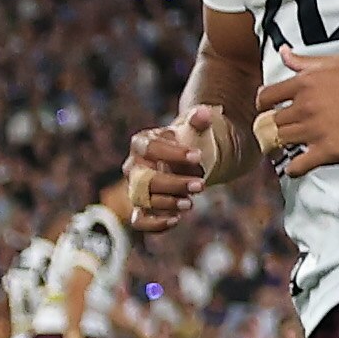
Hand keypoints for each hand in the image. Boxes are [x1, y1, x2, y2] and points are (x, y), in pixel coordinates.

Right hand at [122, 107, 239, 233]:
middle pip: (145, 179)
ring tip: (190, 203)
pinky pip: (139, 220)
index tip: (196, 156)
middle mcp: (134, 167)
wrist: (190, 160)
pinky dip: (154, 224)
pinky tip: (175, 220)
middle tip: (201, 184)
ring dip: (167, 203)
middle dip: (173, 184)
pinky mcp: (144, 208)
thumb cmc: (189, 141)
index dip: (172, 153)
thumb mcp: (195, 129)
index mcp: (142, 144)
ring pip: (143, 200)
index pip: (150, 148)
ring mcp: (137, 189)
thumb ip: (199, 120)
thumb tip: (204, 113)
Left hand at [252, 48, 338, 179]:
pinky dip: (293, 168)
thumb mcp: (337, 62)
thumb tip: (283, 52)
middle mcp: (305, 106)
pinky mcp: (328, 150)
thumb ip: (306, 61)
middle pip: (272, 122)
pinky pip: (298, 164)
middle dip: (273, 127)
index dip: (264, 106)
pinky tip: (295, 167)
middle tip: (280, 132)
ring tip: (287, 148)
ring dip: (281, 146)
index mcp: (304, 83)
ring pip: (281, 142)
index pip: (266, 97)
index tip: (268, 111)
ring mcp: (315, 130)